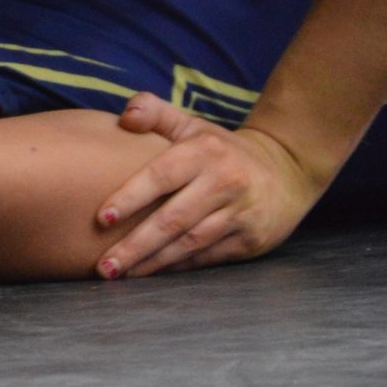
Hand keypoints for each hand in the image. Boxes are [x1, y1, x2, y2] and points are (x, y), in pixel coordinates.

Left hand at [94, 93, 326, 278]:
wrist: (286, 170)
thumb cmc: (219, 149)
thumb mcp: (192, 124)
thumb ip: (154, 113)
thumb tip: (125, 117)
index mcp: (205, 151)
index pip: (162, 175)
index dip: (131, 197)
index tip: (102, 218)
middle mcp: (225, 181)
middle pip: (173, 219)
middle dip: (135, 245)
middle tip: (104, 266)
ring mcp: (240, 213)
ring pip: (190, 243)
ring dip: (153, 262)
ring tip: (121, 274)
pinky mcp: (251, 239)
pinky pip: (208, 257)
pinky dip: (179, 266)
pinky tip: (152, 273)